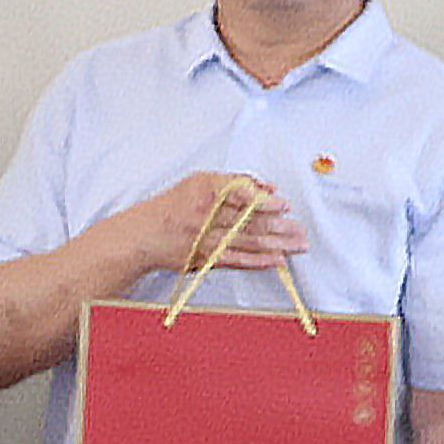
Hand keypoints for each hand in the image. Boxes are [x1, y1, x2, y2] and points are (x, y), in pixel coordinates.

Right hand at [124, 169, 304, 283]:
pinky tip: (276, 260)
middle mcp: (206, 215)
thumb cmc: (174, 206)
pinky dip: (258, 261)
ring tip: (296, 245)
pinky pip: (237, 261)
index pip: (242, 195)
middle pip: (249, 221)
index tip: (284, 205)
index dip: (265, 201)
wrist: (144, 235)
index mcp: (206, 191)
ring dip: (275, 244)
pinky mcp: (206, 259)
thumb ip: (235, 183)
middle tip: (298, 229)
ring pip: (247, 242)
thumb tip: (266, 188)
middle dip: (279, 226)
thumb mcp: (199, 182)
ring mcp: (206, 239)